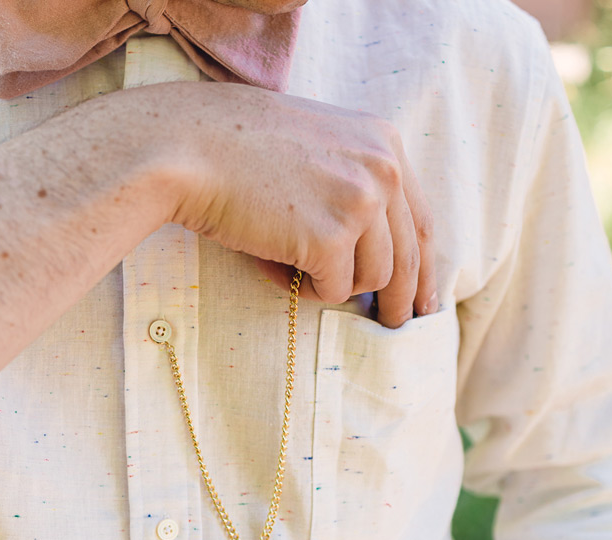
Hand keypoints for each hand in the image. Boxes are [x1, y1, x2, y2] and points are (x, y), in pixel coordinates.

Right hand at [157, 81, 435, 326]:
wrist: (187, 147)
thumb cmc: (236, 150)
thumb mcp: (315, 146)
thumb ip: (353, 182)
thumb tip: (379, 255)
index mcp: (384, 142)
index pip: (420, 219)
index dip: (424, 267)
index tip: (423, 298)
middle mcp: (383, 169)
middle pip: (407, 256)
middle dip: (401, 298)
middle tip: (392, 324)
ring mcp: (359, 203)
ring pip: (372, 278)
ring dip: (335, 284)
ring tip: (294, 267)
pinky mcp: (330, 238)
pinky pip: (334, 290)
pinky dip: (307, 290)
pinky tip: (277, 266)